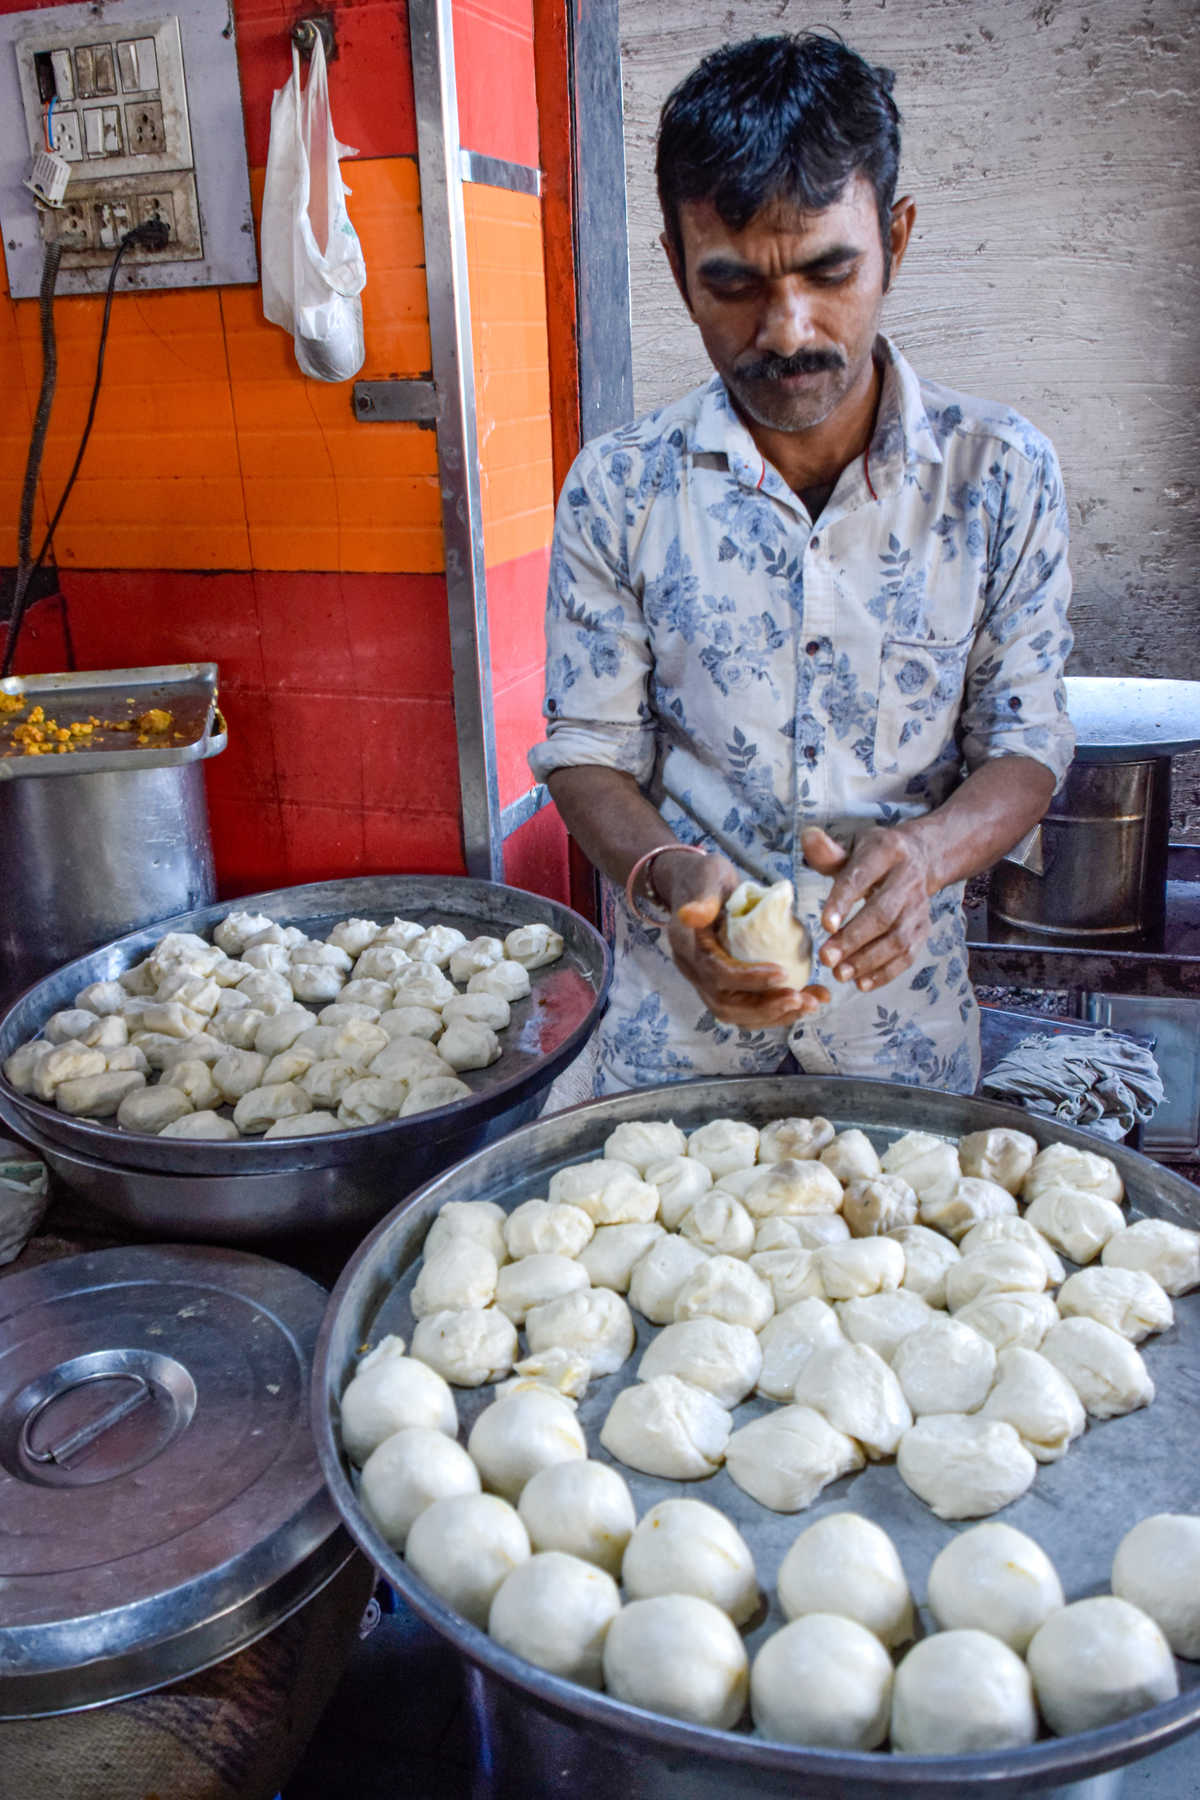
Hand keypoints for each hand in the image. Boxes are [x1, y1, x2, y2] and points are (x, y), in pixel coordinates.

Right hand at [656, 849, 830, 1028]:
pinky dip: (775, 1010)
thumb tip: (690, 915)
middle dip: (767, 1008)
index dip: (749, 979)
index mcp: (687, 946)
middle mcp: (692, 970)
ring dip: (775, 1014)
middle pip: (725, 1004)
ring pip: (737, 1014)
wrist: (696, 884)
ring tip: (811, 1003)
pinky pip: (746, 1008)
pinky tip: (804, 1000)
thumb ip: (703, 897)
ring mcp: (705, 981)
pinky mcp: (722, 985)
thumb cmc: (707, 876)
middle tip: (804, 1000)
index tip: (784, 973)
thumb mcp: (707, 876)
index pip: (716, 973)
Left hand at [802, 824, 938, 992]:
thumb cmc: (874, 857)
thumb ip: (828, 852)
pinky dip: (885, 973)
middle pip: (882, 913)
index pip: (862, 877)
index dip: (844, 901)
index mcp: (887, 852)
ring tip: (839, 973)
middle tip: (825, 957)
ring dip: (868, 960)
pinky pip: (908, 956)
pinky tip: (861, 983)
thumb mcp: (853, 847)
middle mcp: (908, 879)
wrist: (920, 858)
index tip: (825, 924)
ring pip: (897, 939)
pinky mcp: (924, 929)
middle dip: (853, 938)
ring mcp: (919, 907)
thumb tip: (807, 837)